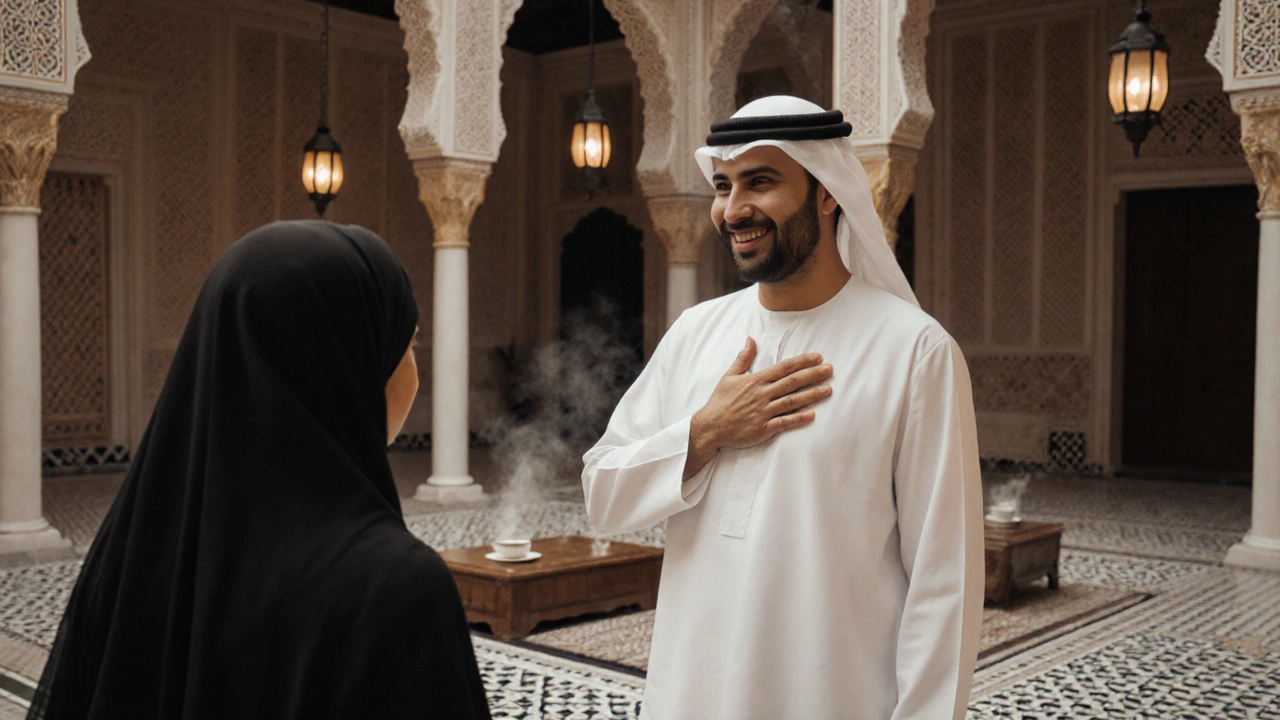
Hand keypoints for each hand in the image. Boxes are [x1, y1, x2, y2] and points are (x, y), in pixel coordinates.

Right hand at [683, 337, 832, 479]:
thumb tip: (750, 339)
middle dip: (813, 375)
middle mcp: (761, 395)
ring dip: (811, 395)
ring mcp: (763, 412)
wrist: (710, 427)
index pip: (783, 368)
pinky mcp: (763, 429)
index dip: (802, 362)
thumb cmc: (720, 401)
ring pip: (792, 401)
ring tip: (828, 390)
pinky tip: (812, 415)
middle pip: (792, 382)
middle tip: (830, 369)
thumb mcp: (729, 376)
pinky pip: (784, 423)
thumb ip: (743, 358)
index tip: (818, 357)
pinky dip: (798, 419)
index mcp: (755, 380)